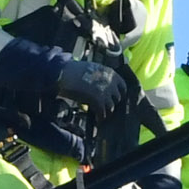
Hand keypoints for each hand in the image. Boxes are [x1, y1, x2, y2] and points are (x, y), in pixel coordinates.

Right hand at [1, 41, 136, 129]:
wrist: (64, 74)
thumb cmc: (74, 71)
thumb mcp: (93, 69)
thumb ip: (101, 78)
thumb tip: (104, 88)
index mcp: (111, 73)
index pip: (123, 87)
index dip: (118, 94)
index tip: (113, 98)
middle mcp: (111, 82)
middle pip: (117, 98)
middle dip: (111, 103)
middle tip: (103, 107)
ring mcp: (106, 92)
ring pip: (111, 107)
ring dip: (105, 111)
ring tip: (99, 114)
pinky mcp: (99, 102)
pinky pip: (103, 113)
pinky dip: (100, 118)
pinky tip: (97, 119)